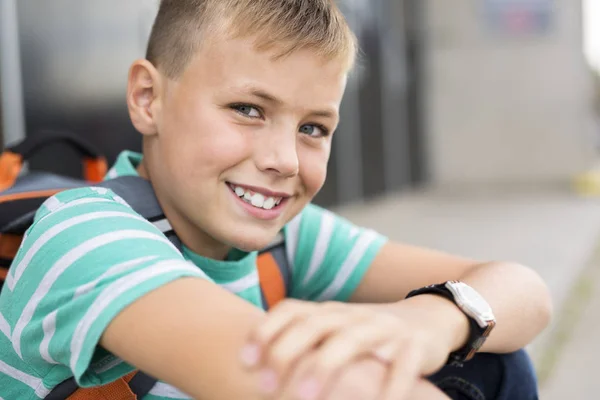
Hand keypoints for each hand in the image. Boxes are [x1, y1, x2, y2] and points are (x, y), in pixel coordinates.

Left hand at [240, 299, 452, 399]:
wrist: (429, 319)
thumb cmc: (370, 334)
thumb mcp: (337, 331)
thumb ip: (305, 340)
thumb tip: (256, 366)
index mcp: (330, 312)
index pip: (292, 310)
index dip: (265, 331)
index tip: (244, 360)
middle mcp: (353, 316)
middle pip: (314, 324)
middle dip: (286, 352)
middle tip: (264, 387)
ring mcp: (384, 329)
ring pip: (352, 340)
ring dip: (325, 366)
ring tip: (305, 397)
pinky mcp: (415, 347)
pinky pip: (402, 366)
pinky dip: (389, 386)